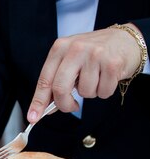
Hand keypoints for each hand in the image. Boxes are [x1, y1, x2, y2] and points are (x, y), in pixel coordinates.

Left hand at [27, 24, 143, 122]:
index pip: (45, 80)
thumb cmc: (94, 54)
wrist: (126, 41)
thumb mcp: (71, 61)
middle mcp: (75, 48)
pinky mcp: (112, 63)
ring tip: (96, 78)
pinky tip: (107, 77)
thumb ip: (57, 81)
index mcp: (60, 47)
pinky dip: (105, 91)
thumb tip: (46, 108)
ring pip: (84, 93)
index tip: (33, 118)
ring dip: (90, 93)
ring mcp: (94, 54)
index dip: (38, 102)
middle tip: (72, 106)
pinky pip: (102, 92)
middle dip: (64, 104)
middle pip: (60, 88)